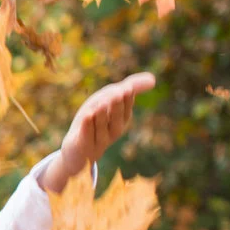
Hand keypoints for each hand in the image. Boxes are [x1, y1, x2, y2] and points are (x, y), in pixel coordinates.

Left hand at [37, 72, 154, 192]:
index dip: (126, 97)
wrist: (76, 150)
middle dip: (117, 106)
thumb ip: (130, 88)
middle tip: (118, 93)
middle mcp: (113, 132)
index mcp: (122, 120)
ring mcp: (98, 141)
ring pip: (101, 126)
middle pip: (117, 118)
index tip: (126, 87)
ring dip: (100, 114)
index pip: (126, 107)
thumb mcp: (108, 99)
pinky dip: (87, 126)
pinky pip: (86, 136)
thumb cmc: (94, 120)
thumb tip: (153, 79)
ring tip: (100, 103)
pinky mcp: (82, 147)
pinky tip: (86, 115)